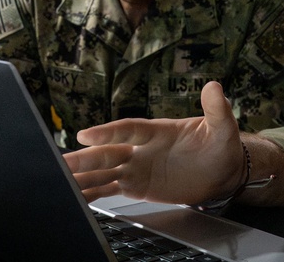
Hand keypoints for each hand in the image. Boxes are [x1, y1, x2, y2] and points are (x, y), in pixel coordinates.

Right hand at [64, 81, 246, 204]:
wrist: (222, 171)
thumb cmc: (220, 145)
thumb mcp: (223, 128)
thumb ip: (216, 110)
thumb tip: (214, 86)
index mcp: (157, 132)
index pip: (128, 130)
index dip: (108, 132)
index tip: (86, 134)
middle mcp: (142, 148)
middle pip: (109, 152)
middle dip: (85, 158)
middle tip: (63, 163)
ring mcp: (138, 167)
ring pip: (104, 171)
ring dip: (83, 176)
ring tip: (60, 180)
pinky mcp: (138, 185)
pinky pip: (110, 189)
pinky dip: (93, 193)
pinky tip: (76, 197)